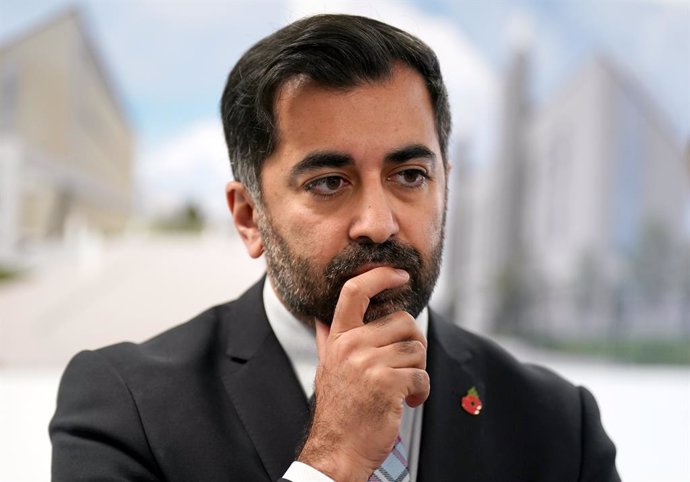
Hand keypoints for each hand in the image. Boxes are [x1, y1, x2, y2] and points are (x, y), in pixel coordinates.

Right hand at [297, 267, 429, 481]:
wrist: (338, 450)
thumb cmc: (339, 411)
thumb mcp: (328, 368)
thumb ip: (328, 341)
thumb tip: (321, 319)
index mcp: (339, 339)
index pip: (355, 292)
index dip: (380, 276)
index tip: (399, 274)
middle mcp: (352, 346)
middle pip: (403, 321)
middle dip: (414, 343)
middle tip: (407, 365)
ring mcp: (368, 364)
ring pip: (416, 349)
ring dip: (418, 371)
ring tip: (405, 388)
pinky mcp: (387, 384)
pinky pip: (421, 375)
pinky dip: (421, 391)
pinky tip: (409, 401)